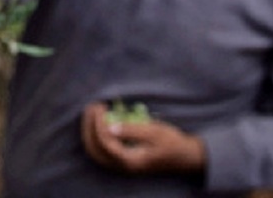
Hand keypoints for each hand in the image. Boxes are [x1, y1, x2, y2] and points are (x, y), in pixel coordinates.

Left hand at [81, 102, 205, 175]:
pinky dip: (94, 136)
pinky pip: (100, 150)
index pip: (105, 144)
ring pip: (94, 151)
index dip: (98, 124)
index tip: (100, 106)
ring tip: (93, 111)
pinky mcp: (121, 160)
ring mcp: (120, 165)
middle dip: (89, 126)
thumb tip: (111, 127)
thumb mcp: (154, 132)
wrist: (184, 156)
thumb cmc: (171, 142)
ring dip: (89, 131)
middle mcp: (122, 166)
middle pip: (94, 149)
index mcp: (130, 161)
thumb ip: (132, 130)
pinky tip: (99, 121)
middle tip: (93, 106)